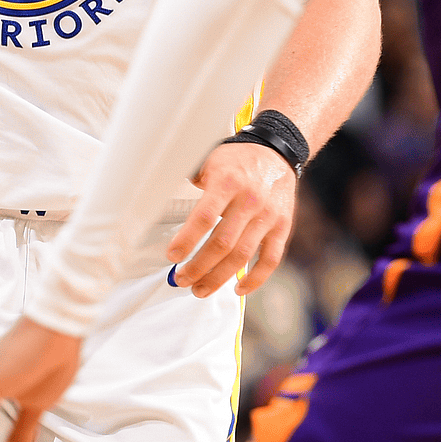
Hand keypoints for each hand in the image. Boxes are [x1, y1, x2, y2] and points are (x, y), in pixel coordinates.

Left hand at [168, 140, 296, 296]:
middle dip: (198, 267)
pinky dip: (256, 278)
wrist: (277, 152)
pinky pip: (271, 259)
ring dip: (219, 278)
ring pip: (242, 256)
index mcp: (228, 182)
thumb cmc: (238, 160)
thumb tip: (158, 190)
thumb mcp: (210, 158)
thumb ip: (190, 177)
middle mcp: (250, 200)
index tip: (172, 256)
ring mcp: (268, 216)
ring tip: (200, 289)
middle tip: (181, 279)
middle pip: (222, 243)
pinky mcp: (282, 227)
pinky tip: (239, 288)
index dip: (187, 240)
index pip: (204, 217)